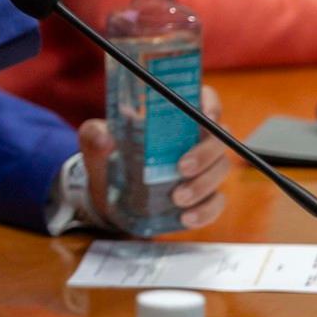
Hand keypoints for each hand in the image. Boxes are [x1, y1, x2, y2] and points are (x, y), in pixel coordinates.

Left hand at [80, 85, 230, 233]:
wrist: (107, 197)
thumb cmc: (107, 158)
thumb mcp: (95, 144)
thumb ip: (95, 135)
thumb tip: (105, 139)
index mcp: (174, 118)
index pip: (204, 99)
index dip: (210, 103)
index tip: (205, 115)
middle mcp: (194, 140)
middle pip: (219, 137)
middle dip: (205, 153)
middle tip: (181, 168)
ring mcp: (202, 169)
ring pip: (221, 170)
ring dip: (203, 185)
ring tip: (177, 198)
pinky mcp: (203, 197)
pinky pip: (216, 203)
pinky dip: (205, 211)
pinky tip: (186, 217)